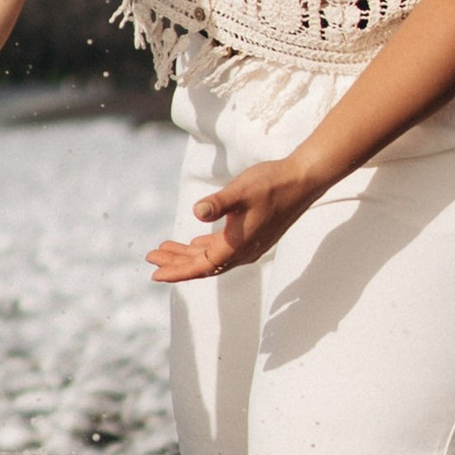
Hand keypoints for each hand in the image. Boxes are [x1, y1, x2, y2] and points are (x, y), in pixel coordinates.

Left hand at [147, 160, 318, 283]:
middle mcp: (244, 251)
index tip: (155, 274)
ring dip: (188, 254)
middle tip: (151, 258)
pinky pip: (223, 248)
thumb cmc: (272, 183)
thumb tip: (198, 211)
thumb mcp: (240, 190)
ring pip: (212, 255)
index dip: (177, 271)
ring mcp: (250, 244)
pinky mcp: (254, 235)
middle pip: (203, 264)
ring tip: (164, 249)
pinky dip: (205, 246)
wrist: (303, 179)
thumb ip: (218, 203)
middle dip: (176, 262)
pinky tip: (195, 241)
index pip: (201, 266)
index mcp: (238, 245)